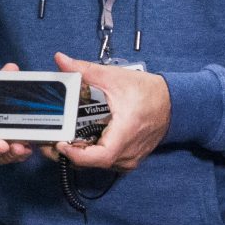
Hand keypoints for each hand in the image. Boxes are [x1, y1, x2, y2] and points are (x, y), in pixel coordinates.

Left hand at [49, 53, 168, 171]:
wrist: (174, 103)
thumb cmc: (149, 93)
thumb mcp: (114, 78)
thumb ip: (84, 70)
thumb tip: (62, 60)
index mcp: (125, 134)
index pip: (99, 156)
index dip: (76, 154)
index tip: (60, 143)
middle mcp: (127, 152)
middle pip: (92, 162)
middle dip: (69, 153)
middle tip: (50, 140)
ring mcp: (129, 159)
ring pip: (97, 164)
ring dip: (79, 154)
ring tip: (62, 139)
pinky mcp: (128, 158)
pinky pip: (105, 161)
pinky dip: (91, 153)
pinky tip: (81, 142)